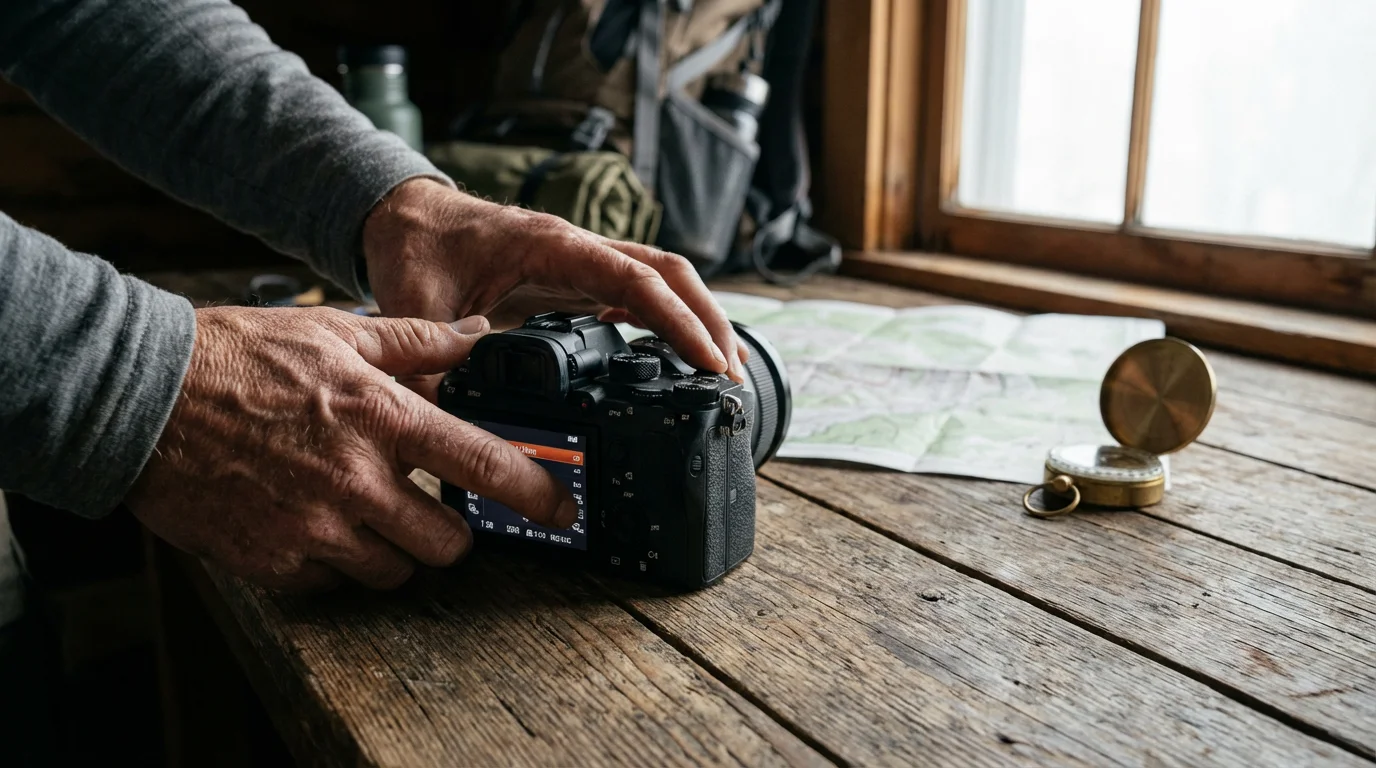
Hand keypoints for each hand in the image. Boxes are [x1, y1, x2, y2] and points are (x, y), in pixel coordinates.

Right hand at [124, 306, 578, 591]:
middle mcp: (358, 481)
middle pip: (447, 544)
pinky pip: (332, 582)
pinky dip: (335, 562)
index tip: (563, 510)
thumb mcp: (335, 331)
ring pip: (394, 572)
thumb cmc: (238, 356)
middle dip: (451, 533)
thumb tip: (479, 334)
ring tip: (367, 512)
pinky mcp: (274, 561)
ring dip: (394, 550)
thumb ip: (416, 341)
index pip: (485, 467)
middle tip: (433, 510)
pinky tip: (313, 522)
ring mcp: (315, 528)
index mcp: (382, 419)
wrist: (140, 398)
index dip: (537, 495)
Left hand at [361, 179, 748, 399]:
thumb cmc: (416, 247)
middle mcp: (578, 249)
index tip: (710, 361)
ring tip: (722, 369)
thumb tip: (442, 425)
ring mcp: (582, 262)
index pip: (637, 278)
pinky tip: (676, 353)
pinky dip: (667, 318)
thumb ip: (428, 362)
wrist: (406, 217)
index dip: (680, 320)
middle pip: (670, 274)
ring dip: (697, 318)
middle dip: (709, 321)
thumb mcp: (414, 305)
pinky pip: (638, 291)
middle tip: (732, 376)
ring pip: (661, 280)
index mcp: (552, 247)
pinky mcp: (577, 277)